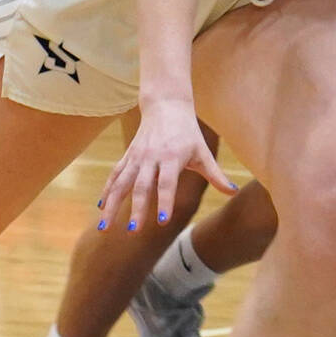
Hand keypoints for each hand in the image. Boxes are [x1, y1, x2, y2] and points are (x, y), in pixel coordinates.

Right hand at [97, 99, 234, 231]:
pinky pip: (115, 174)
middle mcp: (151, 157)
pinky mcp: (128, 155)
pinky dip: (107, 190)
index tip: (162, 221)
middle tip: (134, 231)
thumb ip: (217, 175)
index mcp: (171, 157)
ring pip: (121, 183)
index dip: (165, 201)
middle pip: (141, 186)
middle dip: (137, 209)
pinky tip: (101, 207)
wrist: (166, 105)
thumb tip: (234, 193)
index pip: (167, 183)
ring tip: (104, 227)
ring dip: (113, 205)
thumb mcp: (203, 152)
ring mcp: (136, 156)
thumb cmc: (188, 132)